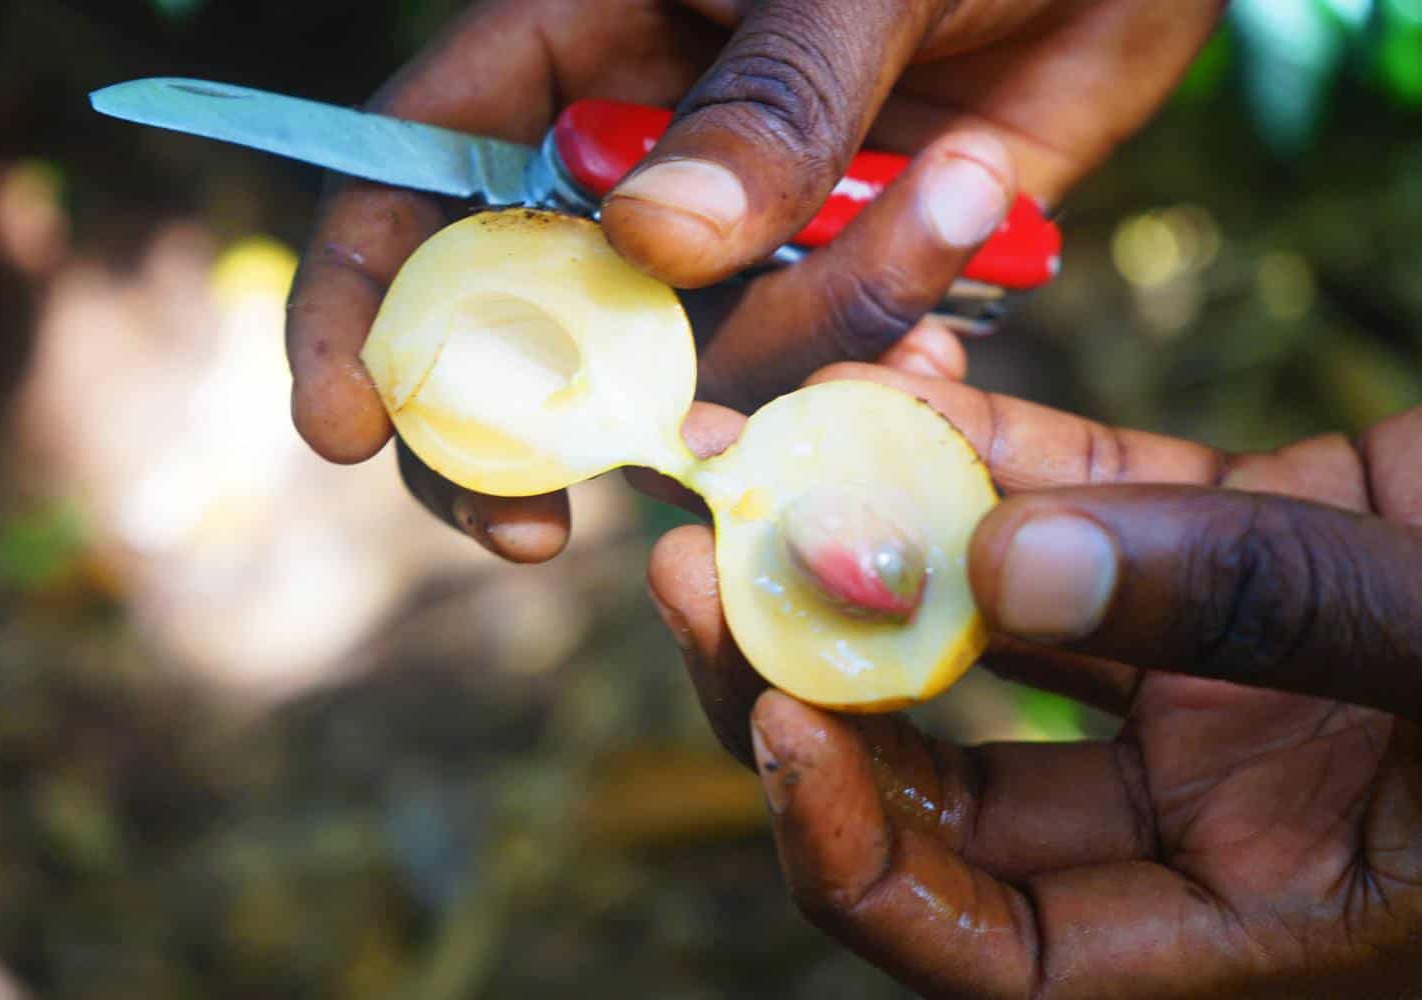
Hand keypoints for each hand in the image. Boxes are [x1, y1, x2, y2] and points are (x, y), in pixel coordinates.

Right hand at [285, 0, 1223, 561]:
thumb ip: (770, 96)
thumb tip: (651, 243)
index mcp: (582, 41)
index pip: (419, 174)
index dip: (362, 297)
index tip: (344, 423)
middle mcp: (639, 155)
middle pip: (520, 315)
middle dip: (518, 427)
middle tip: (530, 526)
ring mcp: (736, 231)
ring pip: (686, 363)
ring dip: (764, 388)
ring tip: (903, 304)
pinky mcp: (836, 282)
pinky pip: (813, 372)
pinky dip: (856, 390)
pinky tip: (929, 365)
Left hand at [647, 363, 1421, 997]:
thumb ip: (1264, 616)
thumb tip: (1011, 554)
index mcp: (1250, 918)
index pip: (986, 946)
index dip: (856, 859)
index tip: (777, 718)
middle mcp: (1202, 809)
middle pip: (939, 779)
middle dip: (805, 673)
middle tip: (705, 558)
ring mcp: (1206, 670)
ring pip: (984, 624)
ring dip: (875, 541)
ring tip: (773, 443)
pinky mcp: (1231, 541)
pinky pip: (1074, 494)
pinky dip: (990, 442)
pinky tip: (909, 373)